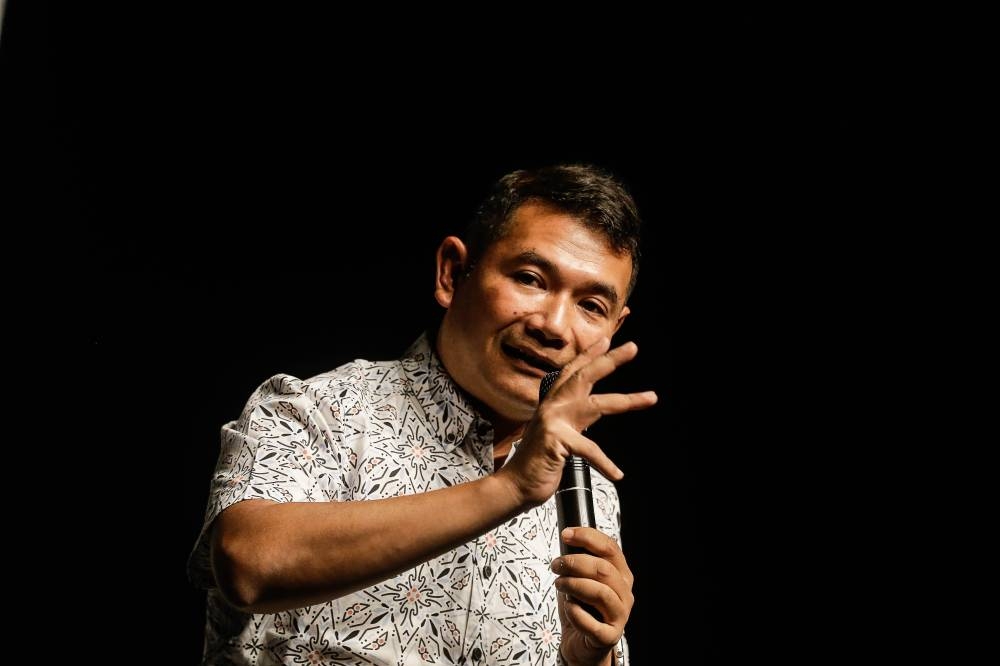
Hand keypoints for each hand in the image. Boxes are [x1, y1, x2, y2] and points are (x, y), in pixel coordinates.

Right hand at [496, 338, 657, 507]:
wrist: (515, 486)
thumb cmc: (538, 463)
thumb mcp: (556, 435)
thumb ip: (572, 420)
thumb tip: (592, 410)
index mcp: (552, 404)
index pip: (572, 372)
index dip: (589, 355)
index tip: (606, 340)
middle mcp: (552, 407)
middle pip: (584, 376)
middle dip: (610, 360)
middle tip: (633, 347)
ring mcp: (553, 421)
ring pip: (597, 404)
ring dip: (628, 400)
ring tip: (651, 397)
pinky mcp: (556, 440)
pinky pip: (589, 449)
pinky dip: (604, 463)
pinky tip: (618, 474)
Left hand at [552, 527, 633, 665]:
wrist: (582, 642)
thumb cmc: (582, 607)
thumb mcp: (581, 579)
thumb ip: (580, 561)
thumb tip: (566, 538)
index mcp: (621, 574)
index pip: (610, 548)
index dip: (587, 537)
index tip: (565, 534)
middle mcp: (624, 593)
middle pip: (603, 569)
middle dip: (575, 562)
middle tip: (556, 565)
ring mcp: (619, 615)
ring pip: (600, 592)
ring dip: (573, 585)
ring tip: (559, 584)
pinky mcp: (609, 636)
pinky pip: (592, 623)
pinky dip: (576, 613)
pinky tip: (568, 608)